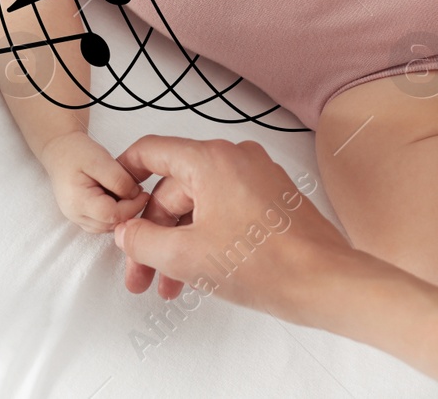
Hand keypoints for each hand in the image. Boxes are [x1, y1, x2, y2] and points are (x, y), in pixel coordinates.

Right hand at [37, 130, 150, 234]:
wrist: (59, 151)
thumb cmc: (77, 152)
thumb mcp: (101, 160)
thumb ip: (119, 179)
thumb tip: (135, 196)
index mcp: (78, 201)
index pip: (112, 215)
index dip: (133, 206)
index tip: (144, 193)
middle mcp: (75, 215)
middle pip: (110, 224)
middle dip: (129, 210)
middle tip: (137, 191)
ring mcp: (77, 218)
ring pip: (108, 227)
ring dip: (122, 213)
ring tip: (125, 191)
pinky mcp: (81, 217)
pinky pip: (103, 223)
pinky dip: (114, 214)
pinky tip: (116, 197)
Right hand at [112, 136, 351, 321]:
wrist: (324, 282)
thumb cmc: (265, 263)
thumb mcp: (186, 256)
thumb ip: (143, 241)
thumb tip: (126, 233)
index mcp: (211, 160)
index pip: (152, 152)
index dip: (125, 174)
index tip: (113, 197)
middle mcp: (235, 159)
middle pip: (175, 188)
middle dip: (153, 233)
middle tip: (140, 271)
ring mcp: (257, 178)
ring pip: (200, 206)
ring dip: (178, 243)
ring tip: (167, 285)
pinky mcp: (272, 200)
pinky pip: (225, 211)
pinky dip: (206, 238)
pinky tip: (197, 274)